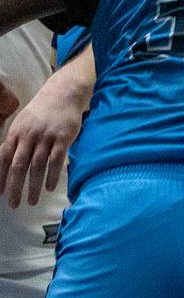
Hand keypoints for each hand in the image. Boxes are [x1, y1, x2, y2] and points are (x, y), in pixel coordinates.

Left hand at [0, 82, 81, 207]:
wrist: (63, 93)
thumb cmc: (41, 111)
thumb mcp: (22, 123)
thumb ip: (14, 141)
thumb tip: (3, 163)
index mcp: (15, 133)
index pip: (3, 159)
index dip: (0, 177)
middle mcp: (29, 136)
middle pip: (19, 165)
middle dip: (14, 187)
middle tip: (13, 204)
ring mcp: (46, 137)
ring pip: (37, 166)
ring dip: (34, 186)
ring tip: (32, 201)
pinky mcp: (63, 138)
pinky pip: (56, 160)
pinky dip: (52, 176)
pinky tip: (49, 188)